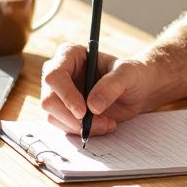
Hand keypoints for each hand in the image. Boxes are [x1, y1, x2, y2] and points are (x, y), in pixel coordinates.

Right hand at [40, 43, 155, 136]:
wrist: (137, 91)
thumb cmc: (132, 75)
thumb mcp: (128, 74)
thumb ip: (112, 85)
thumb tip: (92, 106)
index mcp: (70, 55)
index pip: (54, 76)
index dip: (66, 95)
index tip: (83, 112)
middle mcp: (59, 73)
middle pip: (49, 100)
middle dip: (73, 118)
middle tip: (100, 123)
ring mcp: (59, 94)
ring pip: (53, 117)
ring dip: (80, 126)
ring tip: (107, 123)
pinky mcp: (64, 111)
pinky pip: (64, 127)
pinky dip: (83, 131)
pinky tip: (103, 125)